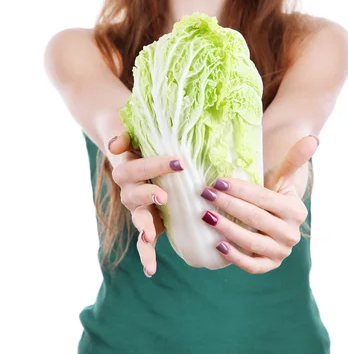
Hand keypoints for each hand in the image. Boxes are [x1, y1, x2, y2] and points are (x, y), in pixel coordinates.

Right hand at [108, 131, 184, 276]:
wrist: (131, 147)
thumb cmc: (136, 137)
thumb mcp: (129, 131)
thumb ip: (122, 136)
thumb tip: (116, 145)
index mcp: (126, 168)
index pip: (135, 168)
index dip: (154, 165)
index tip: (178, 161)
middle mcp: (129, 190)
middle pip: (133, 195)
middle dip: (147, 195)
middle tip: (164, 195)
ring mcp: (138, 208)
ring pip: (137, 219)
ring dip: (143, 228)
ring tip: (149, 235)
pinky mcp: (149, 221)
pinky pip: (145, 241)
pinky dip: (146, 255)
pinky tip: (150, 270)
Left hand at [200, 135, 318, 273]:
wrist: (276, 218)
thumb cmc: (274, 192)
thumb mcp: (282, 176)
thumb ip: (294, 159)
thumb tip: (313, 139)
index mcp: (295, 210)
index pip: (263, 198)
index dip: (239, 190)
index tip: (217, 181)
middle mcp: (291, 234)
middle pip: (255, 218)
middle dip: (228, 205)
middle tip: (205, 194)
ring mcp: (281, 252)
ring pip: (251, 242)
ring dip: (227, 229)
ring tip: (206, 215)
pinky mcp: (270, 265)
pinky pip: (252, 265)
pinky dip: (235, 257)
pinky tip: (217, 244)